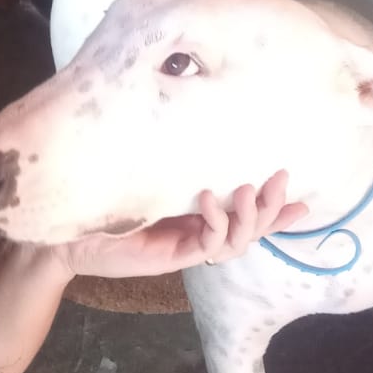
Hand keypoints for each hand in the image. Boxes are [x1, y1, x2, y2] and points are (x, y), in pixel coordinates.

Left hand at [54, 170, 307, 279]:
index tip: (302, 199)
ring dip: (248, 216)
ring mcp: (187, 245)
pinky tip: (210, 200)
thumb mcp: (144, 172)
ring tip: (246, 190)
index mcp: (198, 215)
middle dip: (271, 206)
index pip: (246, 214)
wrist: (70, 236)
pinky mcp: (172, 257)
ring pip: (236, 240)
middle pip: (250, 228)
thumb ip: (169, 156)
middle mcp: (198, 232)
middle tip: (281, 179)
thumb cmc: (104, 200)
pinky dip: (216, 223)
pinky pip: (208, 245)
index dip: (274, 210)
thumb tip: (189, 116)